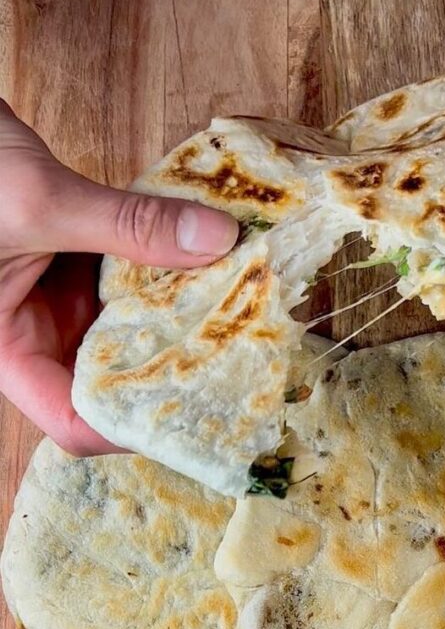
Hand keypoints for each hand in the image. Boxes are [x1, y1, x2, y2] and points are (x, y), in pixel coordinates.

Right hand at [0, 101, 237, 453]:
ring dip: (179, 323)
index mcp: (8, 351)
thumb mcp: (40, 202)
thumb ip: (127, 225)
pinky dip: (171, 276)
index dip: (131, 427)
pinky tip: (214, 267)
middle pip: (114, 385)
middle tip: (236, 362)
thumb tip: (217, 240)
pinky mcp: (81, 270)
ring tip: (238, 318)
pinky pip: (136, 287)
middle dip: (170, 374)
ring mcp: (62, 305)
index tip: (194, 404)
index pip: (74, 423)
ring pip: (132, 335)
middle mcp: (39, 339)